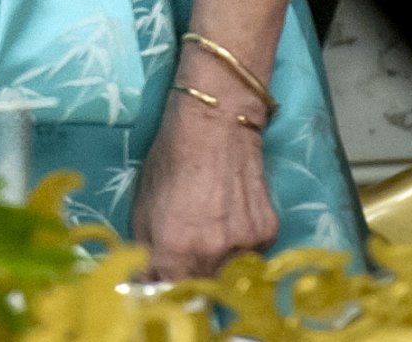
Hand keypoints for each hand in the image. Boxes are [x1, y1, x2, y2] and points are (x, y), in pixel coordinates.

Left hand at [132, 91, 278, 279]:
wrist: (218, 119)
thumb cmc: (171, 154)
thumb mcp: (144, 201)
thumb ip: (147, 247)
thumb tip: (148, 276)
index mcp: (174, 249)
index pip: (169, 292)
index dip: (164, 284)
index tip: (163, 273)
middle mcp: (211, 255)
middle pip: (200, 288)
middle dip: (190, 275)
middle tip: (187, 248)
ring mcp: (243, 246)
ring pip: (228, 274)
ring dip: (217, 262)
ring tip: (211, 224)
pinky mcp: (267, 234)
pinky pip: (251, 256)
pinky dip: (240, 245)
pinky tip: (231, 214)